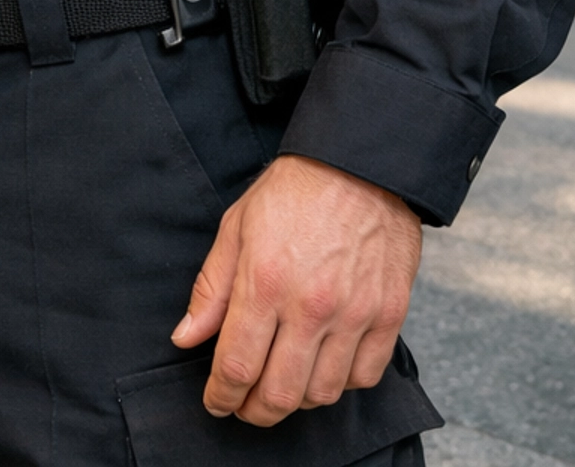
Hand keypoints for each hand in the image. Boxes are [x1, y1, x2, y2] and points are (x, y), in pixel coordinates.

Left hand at [171, 154, 421, 425]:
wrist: (360, 163)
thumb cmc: (294, 190)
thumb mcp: (237, 226)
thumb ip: (211, 288)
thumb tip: (186, 337)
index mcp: (265, 281)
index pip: (237, 365)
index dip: (221, 395)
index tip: (216, 401)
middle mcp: (310, 305)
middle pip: (279, 394)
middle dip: (254, 411)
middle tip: (245, 405)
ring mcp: (354, 313)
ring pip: (321, 394)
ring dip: (297, 400)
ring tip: (283, 383)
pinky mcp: (388, 314)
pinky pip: (364, 377)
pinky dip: (341, 384)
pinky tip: (325, 366)